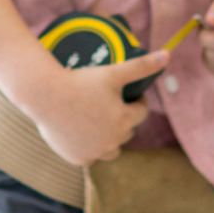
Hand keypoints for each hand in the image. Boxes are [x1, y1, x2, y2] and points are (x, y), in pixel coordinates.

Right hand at [22, 51, 167, 165]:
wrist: (45, 95)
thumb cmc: (80, 81)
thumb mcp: (113, 72)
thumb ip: (142, 66)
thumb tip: (168, 54)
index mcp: (124, 121)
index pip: (141, 113)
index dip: (138, 101)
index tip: (130, 93)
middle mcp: (112, 141)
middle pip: (127, 131)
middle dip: (124, 119)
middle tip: (113, 104)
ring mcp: (94, 152)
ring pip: (112, 149)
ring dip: (111, 138)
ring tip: (103, 122)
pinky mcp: (78, 158)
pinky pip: (91, 156)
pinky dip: (91, 148)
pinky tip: (86, 134)